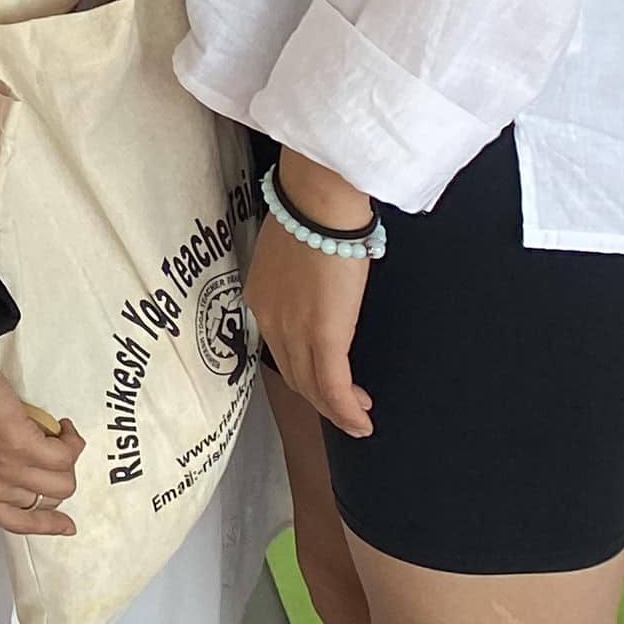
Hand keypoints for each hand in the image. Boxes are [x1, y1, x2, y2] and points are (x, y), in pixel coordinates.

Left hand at [0, 356, 84, 534]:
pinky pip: (65, 454)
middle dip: (59, 475)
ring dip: (68, 457)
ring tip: (58, 434)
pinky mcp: (22, 445)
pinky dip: (71, 440)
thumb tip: (28, 466)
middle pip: (48, 500)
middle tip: (54, 449)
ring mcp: (7, 469)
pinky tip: (62, 426)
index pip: (17, 523)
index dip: (48, 524)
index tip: (67, 525)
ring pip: (63, 481)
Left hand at [249, 199, 375, 436]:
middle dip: (322, 397)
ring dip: (337, 408)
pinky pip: (334, 386)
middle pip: (295, 375)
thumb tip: (318, 287)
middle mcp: (270, 321)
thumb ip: (299, 279)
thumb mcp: (293, 253)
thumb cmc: (313, 214)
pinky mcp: (323, 337)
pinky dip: (347, 410)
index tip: (326, 379)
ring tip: (358, 416)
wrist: (319, 203)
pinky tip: (362, 420)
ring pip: (313, 387)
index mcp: (261, 300)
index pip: (281, 350)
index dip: (304, 371)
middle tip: (348, 404)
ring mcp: (294, 332)